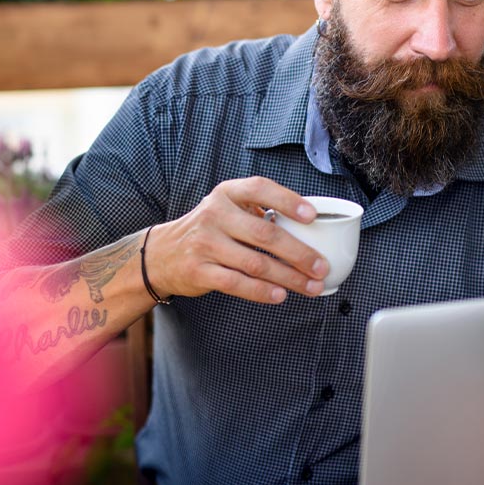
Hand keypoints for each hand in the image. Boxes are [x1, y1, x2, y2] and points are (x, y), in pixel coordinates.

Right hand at [143, 177, 329, 302]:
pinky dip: (261, 291)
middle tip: (322, 266)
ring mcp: (205, 244)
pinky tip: (280, 295)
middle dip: (299, 253)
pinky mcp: (199, 271)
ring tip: (311, 286)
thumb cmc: (209, 231)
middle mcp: (214, 215)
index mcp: (227, 194)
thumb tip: (308, 229)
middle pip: (265, 234)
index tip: (312, 216)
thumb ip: (258, 213)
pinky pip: (237, 283)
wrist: (162, 254)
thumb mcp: (227, 210)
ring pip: (256, 263)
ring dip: (288, 277)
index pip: (260, 189)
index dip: (288, 200)